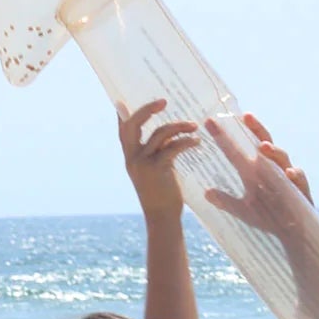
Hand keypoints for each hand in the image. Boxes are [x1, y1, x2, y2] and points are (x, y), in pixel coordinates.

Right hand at [118, 98, 197, 223]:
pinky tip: (196, 142)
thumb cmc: (162, 195)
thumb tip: (167, 134)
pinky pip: (173, 147)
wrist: (162, 218)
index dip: (123, 114)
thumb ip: (156, 152)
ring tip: (194, 127)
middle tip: (163, 101)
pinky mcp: (158, 169)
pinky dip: (186, 141)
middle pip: (133, 124)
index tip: (123, 100)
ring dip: (179, 126)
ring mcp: (143, 164)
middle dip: (147, 109)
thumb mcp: (155, 170)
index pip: (122, 130)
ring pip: (160, 133)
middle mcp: (132, 158)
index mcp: (130, 158)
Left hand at [201, 114, 318, 318]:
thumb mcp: (243, 210)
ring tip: (263, 147)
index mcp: (256, 170)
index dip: (226, 137)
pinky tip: (288, 175)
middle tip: (245, 116)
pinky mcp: (301, 190)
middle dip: (257, 129)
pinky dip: (294, 176)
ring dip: (274, 151)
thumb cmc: (269, 218)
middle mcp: (272, 168)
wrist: (291, 235)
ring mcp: (288, 177)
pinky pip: (299, 179)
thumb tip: (206, 194)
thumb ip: (226, 201)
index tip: (210, 123)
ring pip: (282, 158)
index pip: (239, 149)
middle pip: (265, 142)